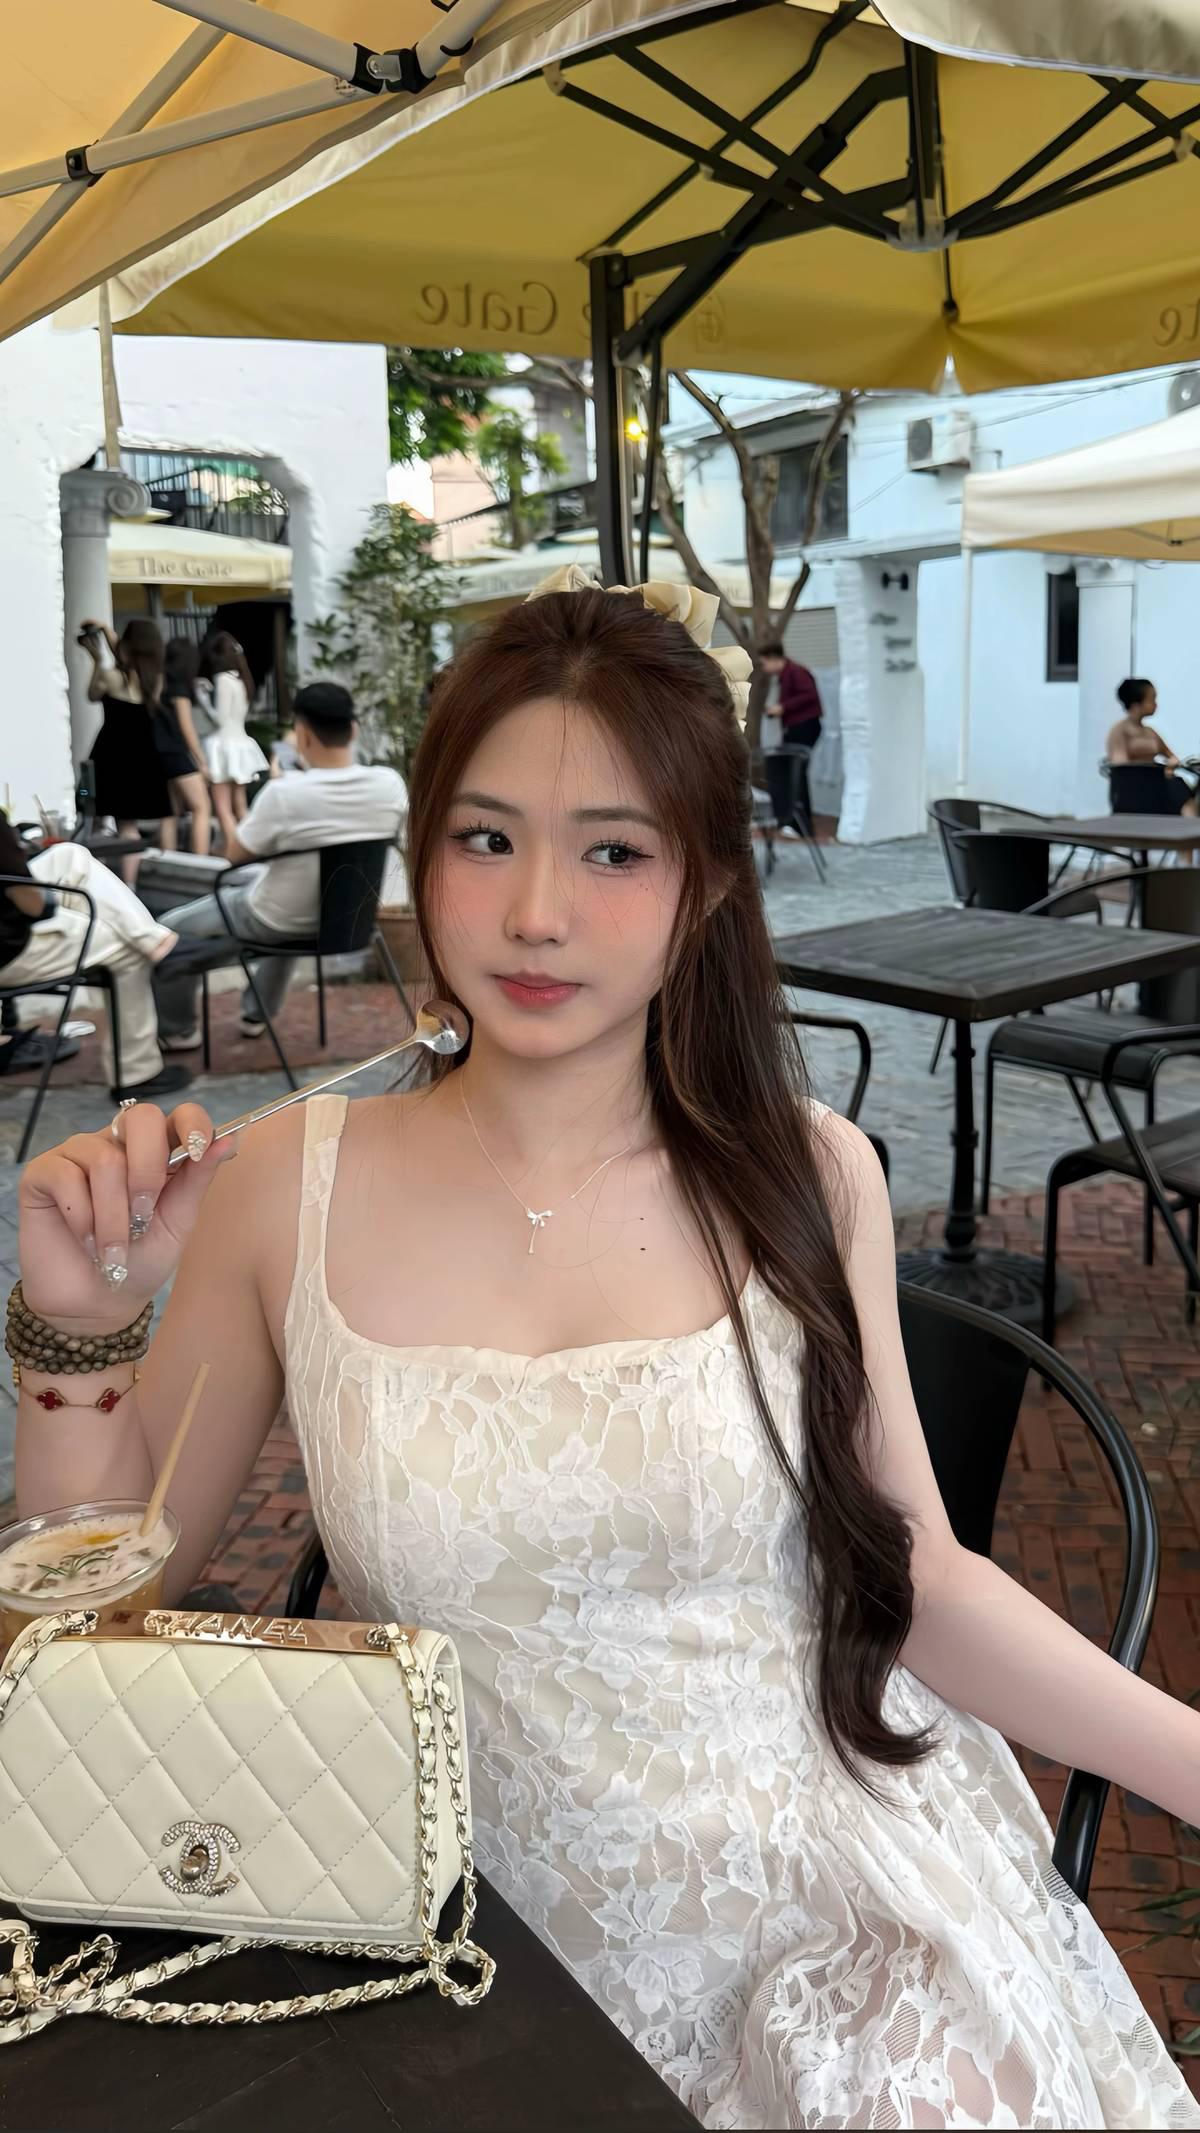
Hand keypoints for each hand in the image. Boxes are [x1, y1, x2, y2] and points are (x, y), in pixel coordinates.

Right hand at [18, 1103, 238, 1335]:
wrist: (98, 1301)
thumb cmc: (142, 1260)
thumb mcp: (177, 1222)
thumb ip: (196, 1180)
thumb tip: (228, 1140)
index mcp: (157, 1151)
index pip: (179, 1114)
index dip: (192, 1124)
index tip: (197, 1150)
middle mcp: (117, 1144)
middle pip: (140, 1119)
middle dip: (148, 1171)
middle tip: (144, 1216)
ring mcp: (78, 1154)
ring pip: (105, 1160)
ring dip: (114, 1216)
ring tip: (113, 1249)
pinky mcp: (44, 1173)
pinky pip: (66, 1178)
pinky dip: (83, 1218)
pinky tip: (86, 1242)